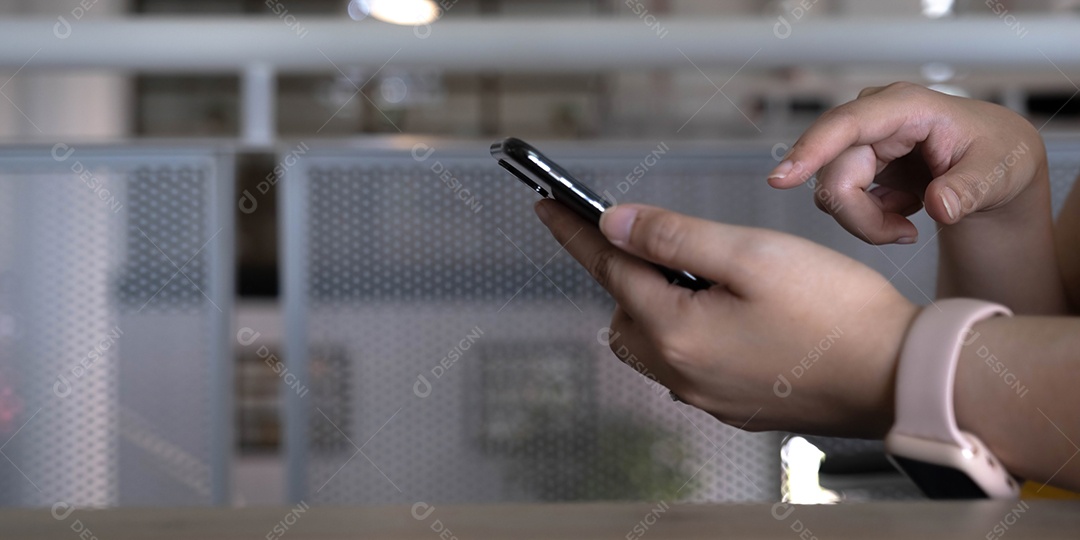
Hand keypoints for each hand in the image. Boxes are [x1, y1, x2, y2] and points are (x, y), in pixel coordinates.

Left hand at [535, 199, 918, 436]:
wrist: (897, 375)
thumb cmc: (836, 314)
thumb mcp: (750, 254)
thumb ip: (674, 237)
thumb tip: (615, 224)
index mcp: (676, 332)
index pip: (609, 269)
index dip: (578, 232)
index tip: (549, 209)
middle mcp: (681, 373)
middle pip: (624, 312)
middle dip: (627, 273)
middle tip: (657, 241)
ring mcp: (707, 395)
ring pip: (652, 342)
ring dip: (659, 306)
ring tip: (707, 280)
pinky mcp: (734, 406)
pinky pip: (687, 366)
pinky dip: (690, 334)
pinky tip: (733, 318)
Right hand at [767, 82, 1048, 244]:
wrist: (992, 167)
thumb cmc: (997, 157)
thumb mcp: (998, 173)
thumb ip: (969, 190)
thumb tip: (940, 206)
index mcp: (907, 107)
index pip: (848, 124)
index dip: (812, 149)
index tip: (781, 178)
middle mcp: (873, 119)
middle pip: (834, 174)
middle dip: (862, 217)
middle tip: (905, 236)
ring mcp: (860, 141)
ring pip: (831, 192)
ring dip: (866, 221)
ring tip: (909, 226)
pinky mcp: (854, 163)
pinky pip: (839, 202)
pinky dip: (868, 221)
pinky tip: (901, 215)